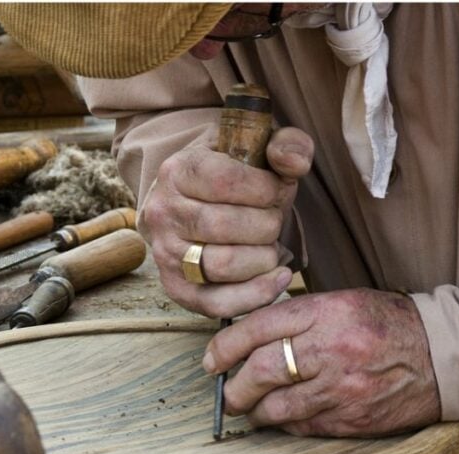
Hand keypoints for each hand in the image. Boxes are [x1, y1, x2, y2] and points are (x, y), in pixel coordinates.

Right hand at [138, 127, 313, 318]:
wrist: (193, 203)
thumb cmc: (233, 177)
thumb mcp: (258, 148)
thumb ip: (287, 145)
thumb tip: (295, 163)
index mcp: (178, 170)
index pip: (227, 181)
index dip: (266, 189)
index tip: (276, 190)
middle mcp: (164, 212)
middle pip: (227, 225)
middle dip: (267, 225)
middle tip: (273, 220)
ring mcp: (166, 254)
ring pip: (224, 265)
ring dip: (264, 258)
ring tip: (270, 246)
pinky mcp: (178, 289)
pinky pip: (218, 303)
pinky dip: (256, 294)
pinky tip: (278, 276)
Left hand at [203, 289, 441, 436]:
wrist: (444, 356)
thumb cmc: (388, 324)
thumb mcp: (344, 302)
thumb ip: (299, 316)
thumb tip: (249, 334)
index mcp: (327, 312)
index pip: (258, 328)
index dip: (225, 346)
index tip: (212, 359)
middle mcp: (331, 349)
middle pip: (260, 371)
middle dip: (234, 386)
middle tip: (227, 392)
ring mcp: (341, 389)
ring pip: (275, 407)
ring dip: (255, 411)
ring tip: (251, 408)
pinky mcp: (351, 419)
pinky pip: (301, 426)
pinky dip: (285, 424)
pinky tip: (284, 417)